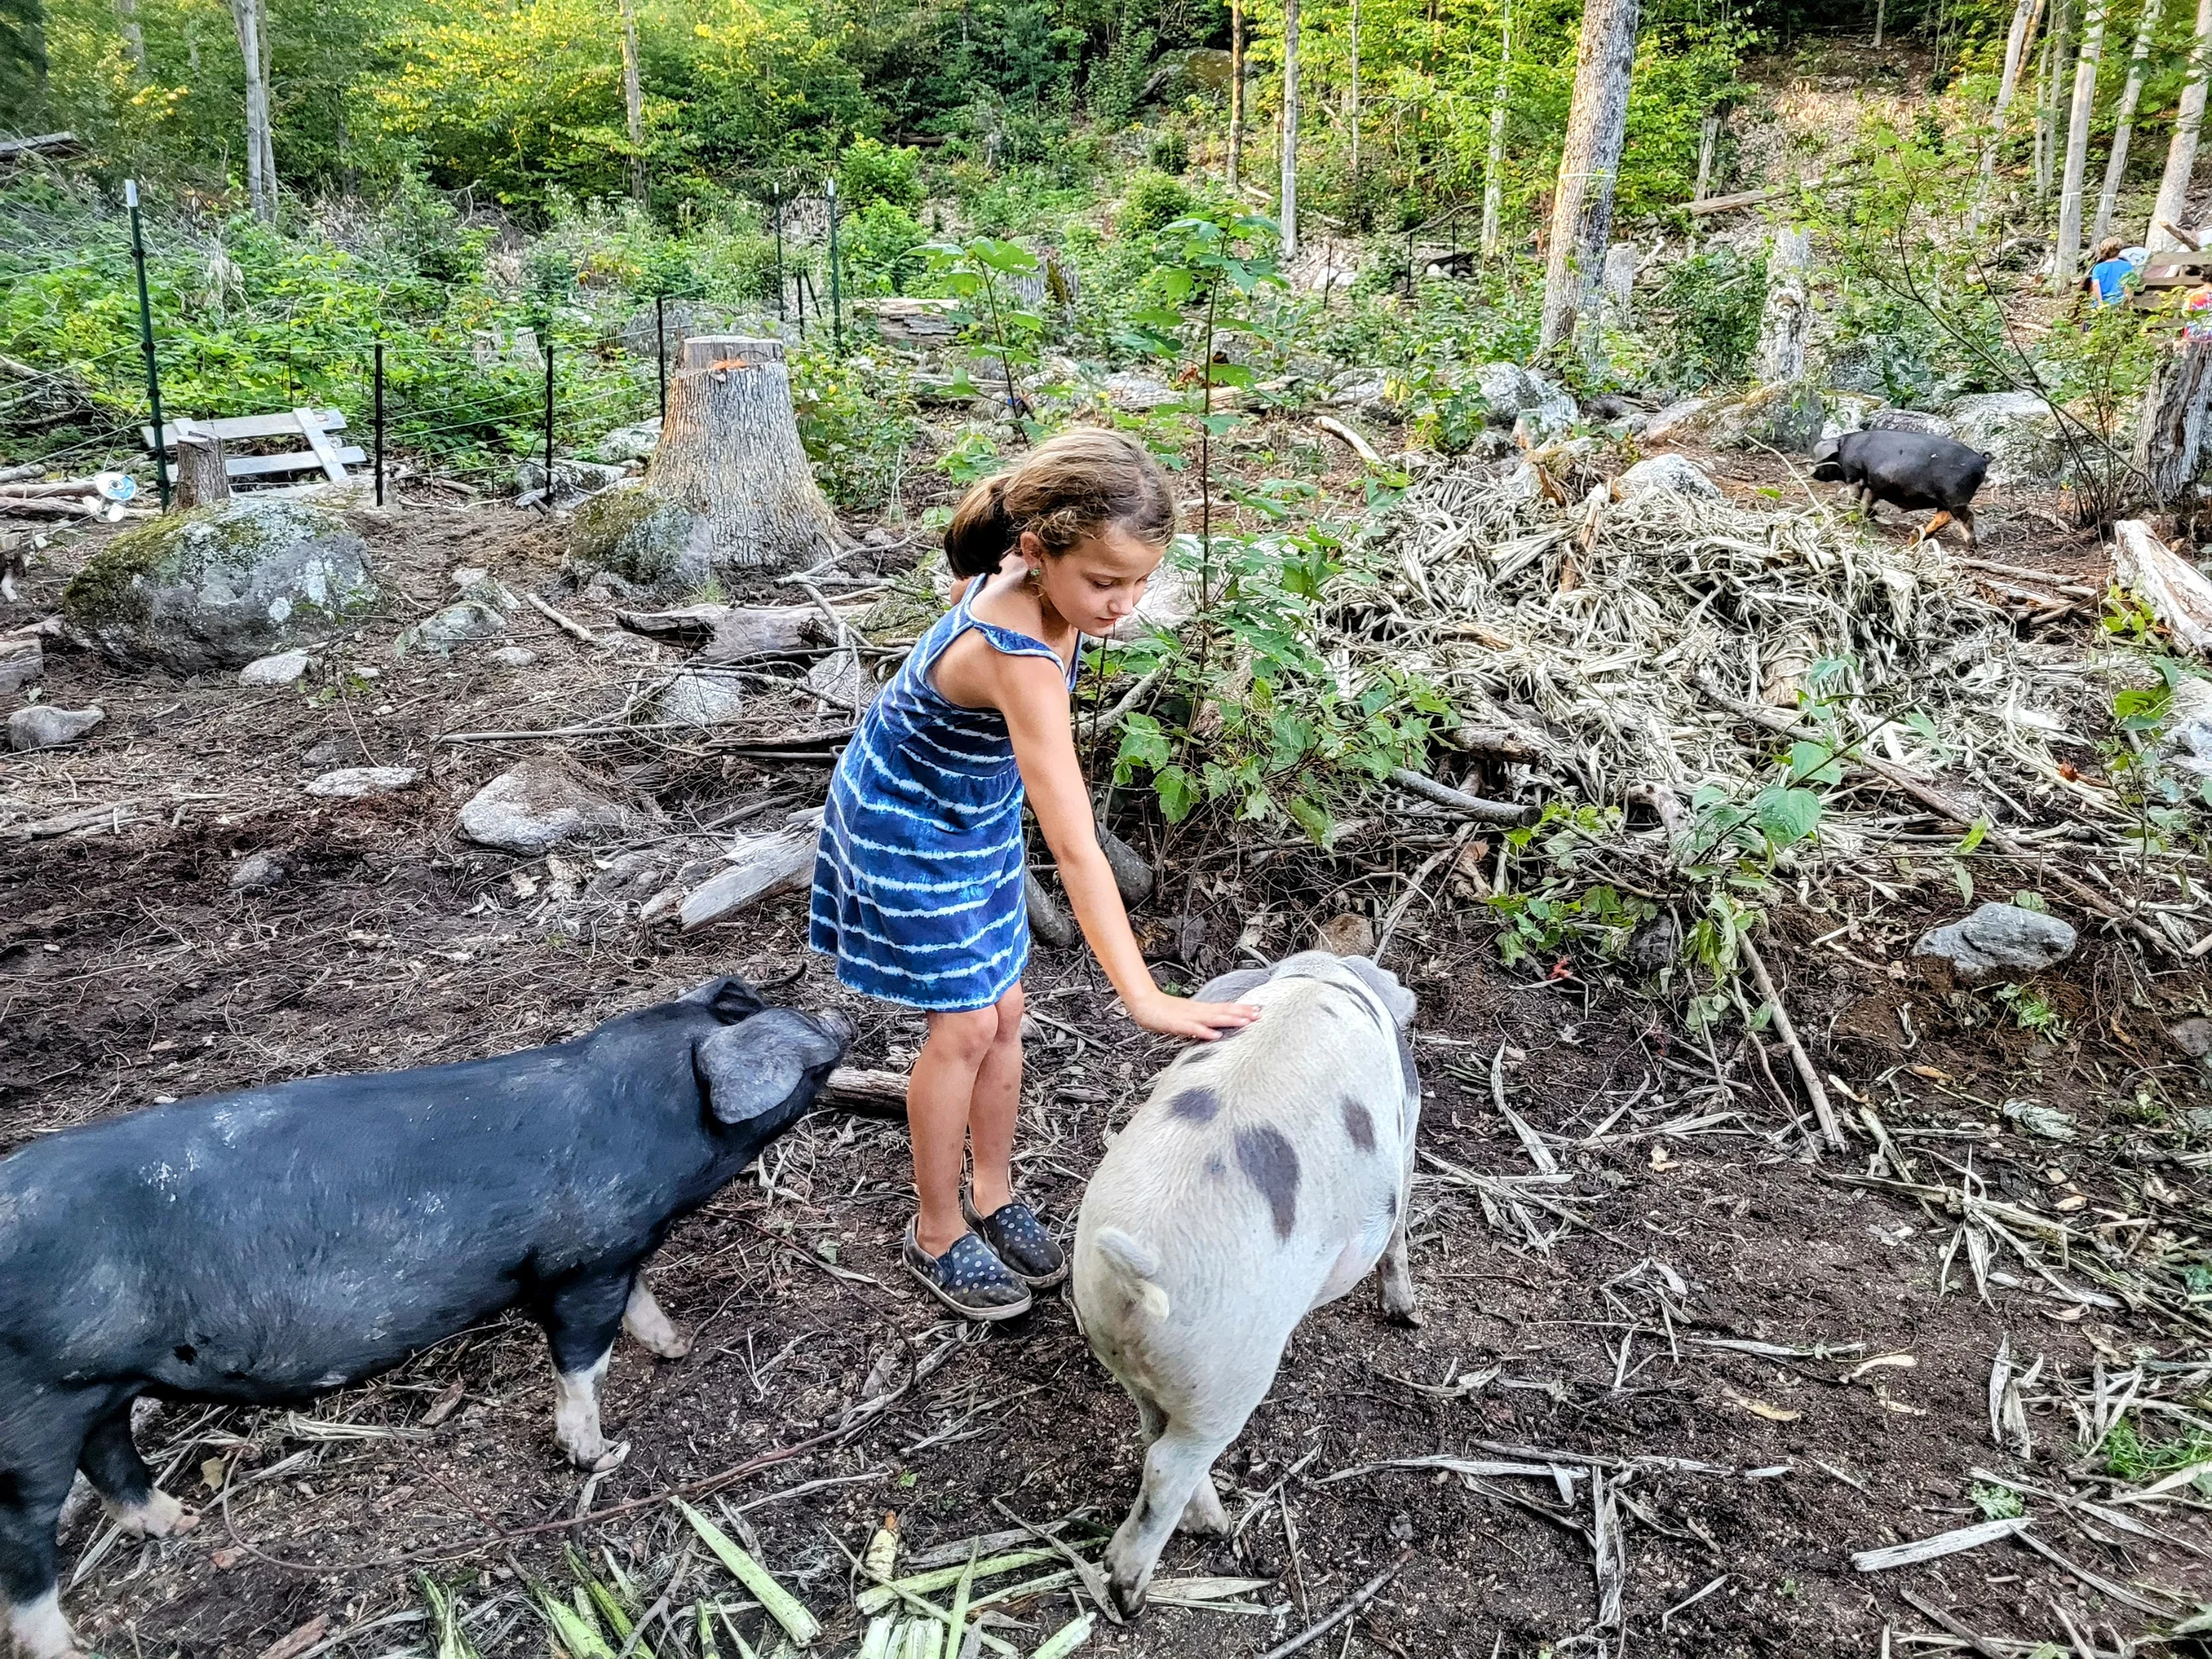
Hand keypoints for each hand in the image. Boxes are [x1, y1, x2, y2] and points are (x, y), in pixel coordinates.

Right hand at [1129, 992, 1261, 1041]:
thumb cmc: (1164, 1011)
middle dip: (1241, 1013)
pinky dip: (1205, 1032)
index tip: (1257, 1010)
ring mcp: (1188, 1016)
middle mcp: (1198, 1010)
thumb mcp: (1186, 1015)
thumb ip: (1201, 1020)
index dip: (1241, 1009)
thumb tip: (1215, 1026)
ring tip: (1245, 1022)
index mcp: (1200, 1008)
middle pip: (1223, 1011)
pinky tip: (1215, 1035)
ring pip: (1212, 1018)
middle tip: (1258, 1014)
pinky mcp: (1178, 1024)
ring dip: (1229, 1020)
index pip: (1224, 1007)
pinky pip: (1193, 1028)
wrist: (1145, 1004)